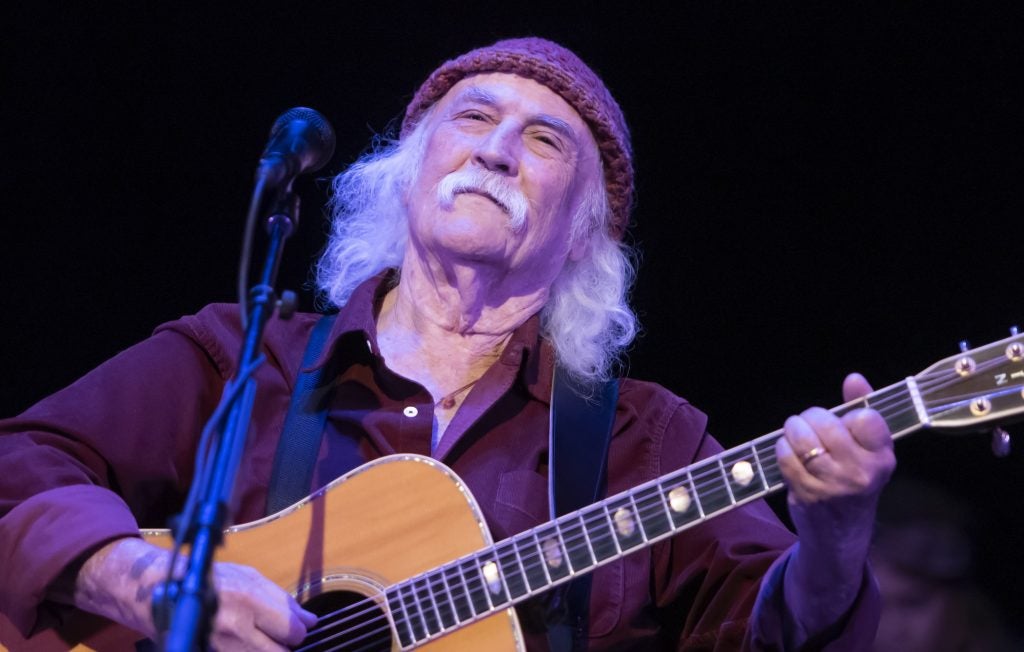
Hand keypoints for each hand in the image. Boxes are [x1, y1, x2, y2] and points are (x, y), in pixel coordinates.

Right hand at [74, 538, 315, 649]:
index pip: (293, 630)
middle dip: (285, 643)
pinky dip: (248, 651)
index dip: (298, 629)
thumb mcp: (250, 577)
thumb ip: (281, 600)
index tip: (296, 625)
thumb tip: (310, 620)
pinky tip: (244, 642)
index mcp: (249, 600)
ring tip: (258, 636)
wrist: (164, 594)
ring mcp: (221, 646)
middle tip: (277, 633)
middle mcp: (235, 627)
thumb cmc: (212, 580)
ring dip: (267, 649)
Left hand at [776, 373, 894, 543]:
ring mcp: (833, 485)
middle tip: (810, 423)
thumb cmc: (853, 478)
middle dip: (811, 417)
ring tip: (796, 433)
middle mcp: (862, 472)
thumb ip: (861, 408)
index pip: (865, 417)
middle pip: (826, 423)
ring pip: (802, 437)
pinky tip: (788, 450)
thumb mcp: (867, 449)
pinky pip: (786, 456)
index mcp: (882, 457)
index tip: (844, 424)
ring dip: (793, 429)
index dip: (848, 415)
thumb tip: (854, 378)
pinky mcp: (807, 493)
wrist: (841, 532)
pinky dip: (782, 447)